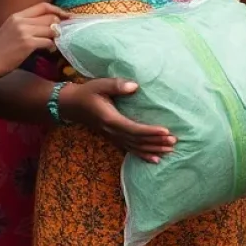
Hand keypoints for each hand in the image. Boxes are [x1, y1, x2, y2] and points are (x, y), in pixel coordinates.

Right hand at [0, 3, 69, 78]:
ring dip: (56, 38)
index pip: (43, 6)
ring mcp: (24, 31)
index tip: (66, 16)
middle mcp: (21, 20)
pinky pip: (48, 41)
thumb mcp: (10, 30)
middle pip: (50, 17)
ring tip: (54, 45)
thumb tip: (47, 26)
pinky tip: (49, 51)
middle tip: (62, 35)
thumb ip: (25, 25)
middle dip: (59, 26)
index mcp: (17, 15)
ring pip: (51, 29)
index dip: (57, 10)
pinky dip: (52, 47)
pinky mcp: (27, 44)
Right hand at [59, 79, 176, 162]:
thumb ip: (117, 85)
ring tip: (170, 150)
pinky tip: (155, 160)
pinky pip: (130, 150)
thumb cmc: (87, 92)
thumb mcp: (100, 85)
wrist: (72, 105)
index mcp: (111, 119)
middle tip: (174, 142)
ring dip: (153, 149)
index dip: (150, 131)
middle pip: (137, 141)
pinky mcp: (113, 138)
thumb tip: (135, 86)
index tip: (165, 131)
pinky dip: (143, 155)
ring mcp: (113, 137)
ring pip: (135, 148)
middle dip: (156, 142)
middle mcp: (112, 132)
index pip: (134, 129)